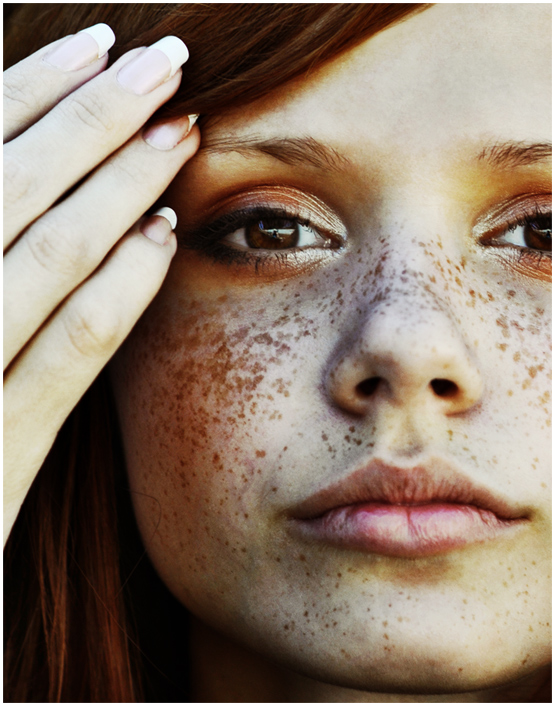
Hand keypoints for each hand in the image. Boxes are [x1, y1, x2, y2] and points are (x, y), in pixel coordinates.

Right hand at [3, 25, 199, 544]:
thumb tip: (18, 182)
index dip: (28, 93)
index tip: (95, 45)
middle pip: (4, 190)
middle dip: (86, 116)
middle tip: (162, 59)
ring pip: (37, 258)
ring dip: (112, 183)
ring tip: (177, 125)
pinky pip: (61, 357)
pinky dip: (113, 290)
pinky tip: (163, 239)